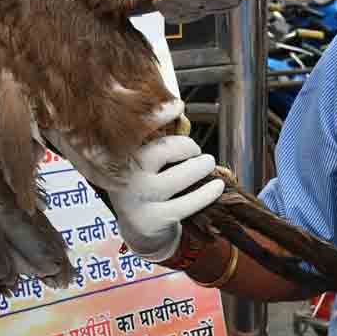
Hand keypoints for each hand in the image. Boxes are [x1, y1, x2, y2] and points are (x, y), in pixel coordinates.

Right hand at [52, 102, 223, 261]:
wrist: (139, 229)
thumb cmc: (148, 185)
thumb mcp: (146, 162)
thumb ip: (157, 140)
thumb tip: (180, 114)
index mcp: (119, 155)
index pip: (137, 130)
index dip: (158, 115)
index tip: (178, 106)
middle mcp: (123, 175)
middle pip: (161, 151)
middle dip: (186, 146)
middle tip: (196, 150)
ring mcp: (136, 198)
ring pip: (178, 177)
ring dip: (200, 167)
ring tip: (208, 163)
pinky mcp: (152, 219)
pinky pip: (187, 202)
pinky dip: (206, 193)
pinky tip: (217, 186)